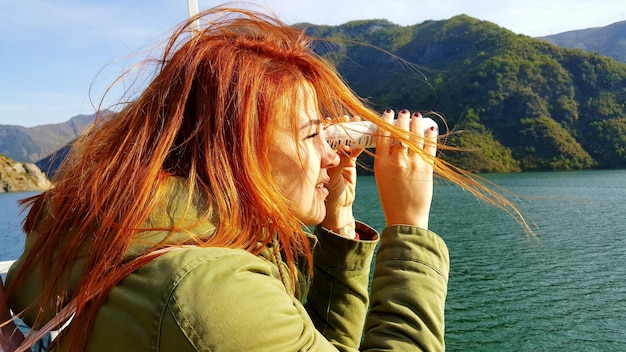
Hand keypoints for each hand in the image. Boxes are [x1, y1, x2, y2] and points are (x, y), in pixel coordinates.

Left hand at [321, 116, 363, 230]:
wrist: (338, 208)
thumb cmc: (328, 195)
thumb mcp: (331, 179)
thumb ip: (338, 164)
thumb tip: (344, 151)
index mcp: (316, 156)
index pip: (320, 137)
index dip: (326, 127)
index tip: (331, 120)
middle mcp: (326, 155)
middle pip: (334, 135)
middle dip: (340, 125)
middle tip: (346, 119)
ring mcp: (338, 157)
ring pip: (345, 140)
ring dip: (351, 131)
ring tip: (357, 122)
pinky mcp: (349, 163)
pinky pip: (354, 150)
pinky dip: (359, 143)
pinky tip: (363, 137)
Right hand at [374, 109, 437, 228]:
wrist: (406, 217)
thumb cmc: (391, 199)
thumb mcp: (381, 177)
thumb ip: (385, 159)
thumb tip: (392, 141)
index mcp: (381, 163)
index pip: (382, 135)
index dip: (385, 121)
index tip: (388, 113)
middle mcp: (396, 161)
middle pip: (399, 132)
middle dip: (402, 119)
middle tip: (404, 114)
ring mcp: (413, 164)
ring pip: (415, 136)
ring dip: (416, 123)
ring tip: (417, 116)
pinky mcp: (427, 168)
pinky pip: (429, 147)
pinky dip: (430, 136)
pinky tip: (430, 129)